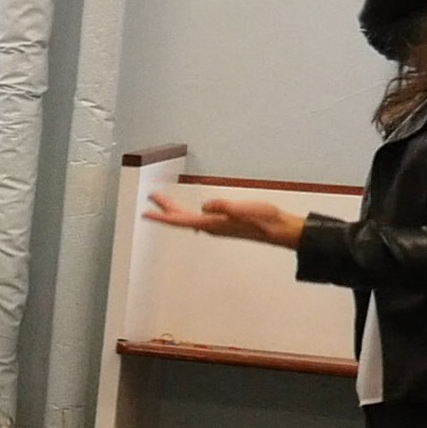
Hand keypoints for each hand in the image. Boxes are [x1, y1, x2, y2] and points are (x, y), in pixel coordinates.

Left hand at [143, 191, 304, 247]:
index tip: (146, 213)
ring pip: (189, 219)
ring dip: (175, 211)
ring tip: (164, 202)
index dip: (162, 216)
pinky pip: (199, 219)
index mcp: (212, 223)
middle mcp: (211, 226)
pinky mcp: (225, 224)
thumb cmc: (264, 219)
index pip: (181, 220)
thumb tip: (205, 205)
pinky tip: (190, 213)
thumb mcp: (244, 209)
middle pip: (182, 218)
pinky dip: (189, 213)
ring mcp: (218, 226)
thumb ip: (224, 207)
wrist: (280, 230)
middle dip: (165, 208)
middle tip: (152, 197)